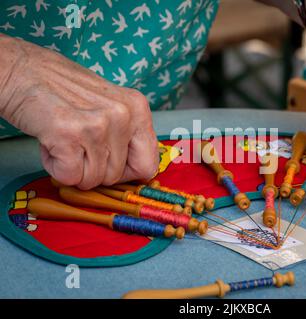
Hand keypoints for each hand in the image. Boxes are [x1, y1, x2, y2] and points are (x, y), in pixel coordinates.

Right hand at [0, 35, 158, 189]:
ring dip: (72, 167)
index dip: (126, 173)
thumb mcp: (110, 106)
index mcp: (138, 108)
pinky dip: (56, 167)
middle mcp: (124, 115)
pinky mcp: (71, 134)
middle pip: (116, 176)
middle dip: (93, 169)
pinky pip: (70, 177)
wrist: (21, 70)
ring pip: (92, 180)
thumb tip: (139, 172)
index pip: (148, 165)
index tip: (108, 164)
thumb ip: (127, 135)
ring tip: (63, 138)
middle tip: (77, 144)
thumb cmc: (63, 91)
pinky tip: (51, 142)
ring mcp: (99, 124)